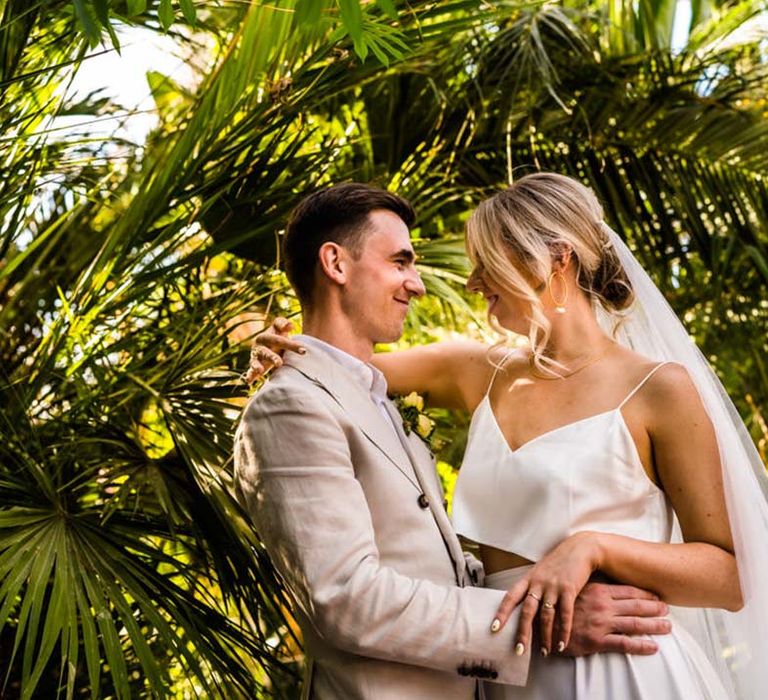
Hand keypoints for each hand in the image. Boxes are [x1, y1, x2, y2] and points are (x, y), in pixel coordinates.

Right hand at [245, 317, 304, 383]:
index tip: (304, 351)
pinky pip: (250, 372)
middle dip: (272, 357)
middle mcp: (258, 347)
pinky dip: (250, 376)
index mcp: (264, 337)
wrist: (270, 346)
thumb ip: (282, 323)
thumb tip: (290, 325)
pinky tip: (248, 381)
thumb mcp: (279, 328)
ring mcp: (256, 358)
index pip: (278, 340)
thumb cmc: (277, 336)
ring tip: (260, 371)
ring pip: (256, 362)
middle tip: (279, 363)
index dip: (291, 345)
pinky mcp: (254, 368)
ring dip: (257, 366)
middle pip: (265, 352)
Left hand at [492, 532, 598, 655]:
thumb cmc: (558, 563)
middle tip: (519, 651)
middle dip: (523, 632)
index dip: (502, 613)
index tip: (494, 628)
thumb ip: (531, 587)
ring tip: (545, 652)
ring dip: (545, 636)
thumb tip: (521, 607)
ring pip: (545, 615)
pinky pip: (565, 614)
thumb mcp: (540, 572)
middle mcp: (538, 583)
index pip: (510, 597)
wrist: (580, 549)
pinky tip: (562, 643)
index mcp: (528, 579)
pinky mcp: (569, 589)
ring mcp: (553, 586)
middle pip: (526, 610)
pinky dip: (563, 631)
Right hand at [564, 582, 670, 655]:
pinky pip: (625, 644)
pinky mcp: (597, 640)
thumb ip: (591, 590)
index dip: (644, 594)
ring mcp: (600, 623)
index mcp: (596, 591)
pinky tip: (653, 647)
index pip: (627, 591)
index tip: (656, 596)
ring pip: (634, 624)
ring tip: (667, 627)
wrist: (541, 625)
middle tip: (668, 609)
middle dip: (654, 608)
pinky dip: (641, 646)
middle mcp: (601, 605)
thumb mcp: (575, 592)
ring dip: (654, 626)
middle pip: (635, 606)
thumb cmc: (557, 607)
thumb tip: (606, 587)